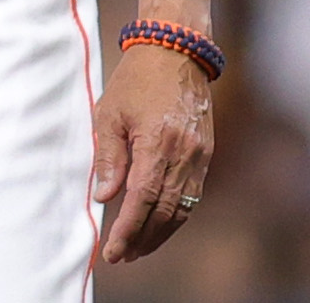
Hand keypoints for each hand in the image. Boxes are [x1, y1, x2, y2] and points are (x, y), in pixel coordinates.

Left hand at [91, 35, 212, 261]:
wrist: (175, 53)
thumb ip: (109, 158)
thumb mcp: (109, 114)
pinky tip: (160, 223)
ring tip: (139, 247)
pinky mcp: (206, 154)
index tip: (112, 251)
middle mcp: (184, 156)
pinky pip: (192, 195)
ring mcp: (199, 157)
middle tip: (123, 255)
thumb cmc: (135, 81)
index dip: (128, 230)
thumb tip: (103, 197)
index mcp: (157, 145)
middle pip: (165, 212)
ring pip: (182, 208)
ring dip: (161, 232)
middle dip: (143, 238)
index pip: (142, 201)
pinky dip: (176, 214)